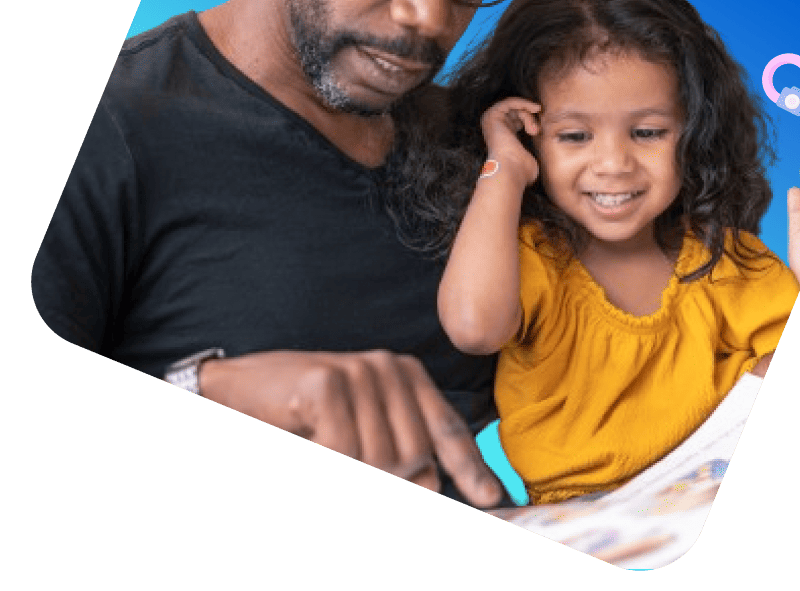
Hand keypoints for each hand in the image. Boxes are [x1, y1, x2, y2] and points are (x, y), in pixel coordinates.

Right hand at [199, 350, 502, 506]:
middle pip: (414, 454)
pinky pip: (345, 452)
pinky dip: (328, 462)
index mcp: (406, 376)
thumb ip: (399, 452)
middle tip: (346, 461)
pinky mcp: (329, 382)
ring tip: (326, 449)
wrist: (241, 391)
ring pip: (381, 459)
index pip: (446, 426)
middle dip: (388, 480)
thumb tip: (431, 484)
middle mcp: (390, 368)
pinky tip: (310, 444)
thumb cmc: (304, 415)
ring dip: (353, 472)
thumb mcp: (361, 432)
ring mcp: (361, 372)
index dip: (470, 467)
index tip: (492, 498)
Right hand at [480, 97, 541, 187]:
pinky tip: (534, 109)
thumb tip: (541, 154)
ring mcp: (491, 120)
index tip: (538, 129)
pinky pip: (510, 101)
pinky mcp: (493, 114)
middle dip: (529, 119)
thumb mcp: (528, 158)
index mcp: (500, 137)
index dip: (528, 121)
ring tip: (533, 129)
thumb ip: (530, 150)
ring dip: (528, 116)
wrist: (511, 169)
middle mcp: (494, 128)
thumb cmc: (519, 170)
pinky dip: (524, 103)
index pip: (515, 121)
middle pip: (515, 113)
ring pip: (514, 108)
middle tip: (536, 131)